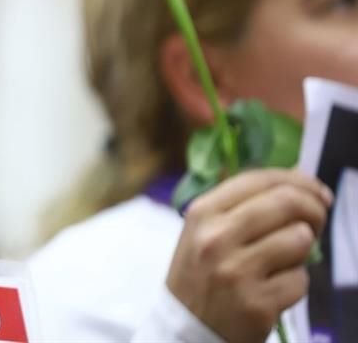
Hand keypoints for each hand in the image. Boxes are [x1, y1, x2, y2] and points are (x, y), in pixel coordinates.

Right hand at [165, 169, 331, 342]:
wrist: (186, 327)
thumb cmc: (200, 273)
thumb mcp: (204, 229)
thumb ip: (242, 202)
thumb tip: (293, 175)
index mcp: (202, 212)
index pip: (258, 179)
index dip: (297, 180)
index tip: (316, 191)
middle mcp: (216, 237)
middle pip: (286, 203)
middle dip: (313, 209)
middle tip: (316, 221)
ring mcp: (236, 271)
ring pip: (299, 240)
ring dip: (302, 249)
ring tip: (285, 259)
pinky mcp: (257, 303)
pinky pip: (300, 281)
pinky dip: (294, 283)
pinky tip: (275, 287)